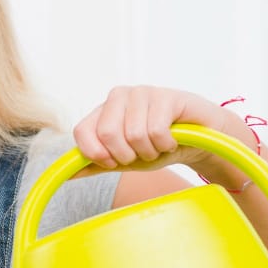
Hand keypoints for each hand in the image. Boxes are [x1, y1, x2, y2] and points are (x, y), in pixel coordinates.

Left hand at [72, 86, 250, 180]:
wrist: (200, 141)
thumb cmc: (158, 147)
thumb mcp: (124, 159)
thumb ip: (96, 164)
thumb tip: (67, 174)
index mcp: (103, 110)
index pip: (82, 131)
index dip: (96, 154)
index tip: (114, 163)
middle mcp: (119, 96)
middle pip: (106, 133)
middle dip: (126, 155)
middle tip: (142, 154)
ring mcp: (143, 93)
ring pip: (134, 134)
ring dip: (150, 151)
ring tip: (159, 147)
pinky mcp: (167, 96)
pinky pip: (156, 130)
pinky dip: (165, 145)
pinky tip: (172, 140)